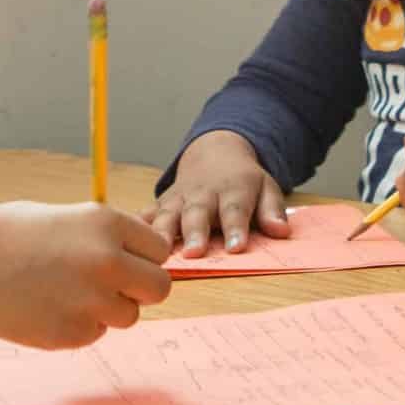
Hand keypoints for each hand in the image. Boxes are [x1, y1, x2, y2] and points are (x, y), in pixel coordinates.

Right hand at [0, 201, 172, 349]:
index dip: (143, 258)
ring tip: (67, 294)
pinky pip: (95, 334)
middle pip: (160, 288)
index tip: (126, 261)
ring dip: (107, 310)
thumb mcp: (68, 218)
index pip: (160, 249)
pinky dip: (78, 326)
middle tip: (112, 287)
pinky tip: (47, 308)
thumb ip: (107, 240)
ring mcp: (92, 301)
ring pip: (129, 316)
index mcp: (108, 224)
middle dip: (140, 289)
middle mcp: (108, 262)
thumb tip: (139, 261)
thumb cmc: (10, 234)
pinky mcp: (73, 334)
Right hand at [148, 130, 293, 255]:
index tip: (236, 248)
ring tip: (157, 252)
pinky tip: (124, 237)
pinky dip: (136, 224)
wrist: (215, 152)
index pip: (236, 210)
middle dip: (195, 232)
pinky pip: (147, 213)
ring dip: (161, 233)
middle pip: (198, 214)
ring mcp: (179, 198)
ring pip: (168, 214)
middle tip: (194, 252)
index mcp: (233, 190)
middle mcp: (203, 193)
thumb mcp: (266, 188)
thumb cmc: (243, 180)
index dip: (236, 229)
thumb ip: (272, 210)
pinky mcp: (162, 202)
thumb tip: (280, 231)